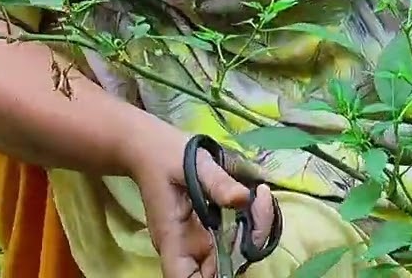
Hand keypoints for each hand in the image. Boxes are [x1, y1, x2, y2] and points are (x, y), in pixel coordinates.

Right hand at [125, 124, 276, 277]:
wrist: (150, 147)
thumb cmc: (164, 155)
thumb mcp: (191, 162)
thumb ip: (217, 182)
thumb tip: (243, 198)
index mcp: (173, 238)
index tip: (236, 259)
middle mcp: (185, 247)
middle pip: (215, 272)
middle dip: (246, 250)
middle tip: (260, 204)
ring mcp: (197, 241)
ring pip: (229, 258)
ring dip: (252, 236)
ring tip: (261, 196)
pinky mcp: (206, 230)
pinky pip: (231, 240)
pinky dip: (249, 227)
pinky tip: (257, 199)